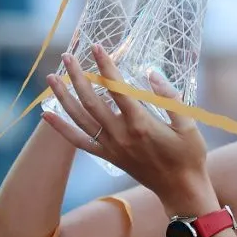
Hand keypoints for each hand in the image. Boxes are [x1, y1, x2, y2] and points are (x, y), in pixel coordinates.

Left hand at [43, 45, 211, 208]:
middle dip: (77, 76)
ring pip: (80, 118)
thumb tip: (151, 73)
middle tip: (67, 56)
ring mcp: (112, 147)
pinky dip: (62, 128)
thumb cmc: (189, 156)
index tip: (96, 47)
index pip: (117, 88)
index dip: (105, 66)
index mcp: (140, 123)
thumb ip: (170, 98)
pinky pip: (79, 141)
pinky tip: (46, 115)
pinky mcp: (109, 156)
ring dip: (63, 97)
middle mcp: (121, 134)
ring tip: (51, 78)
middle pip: (91, 100)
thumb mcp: (189, 125)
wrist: (180, 189)